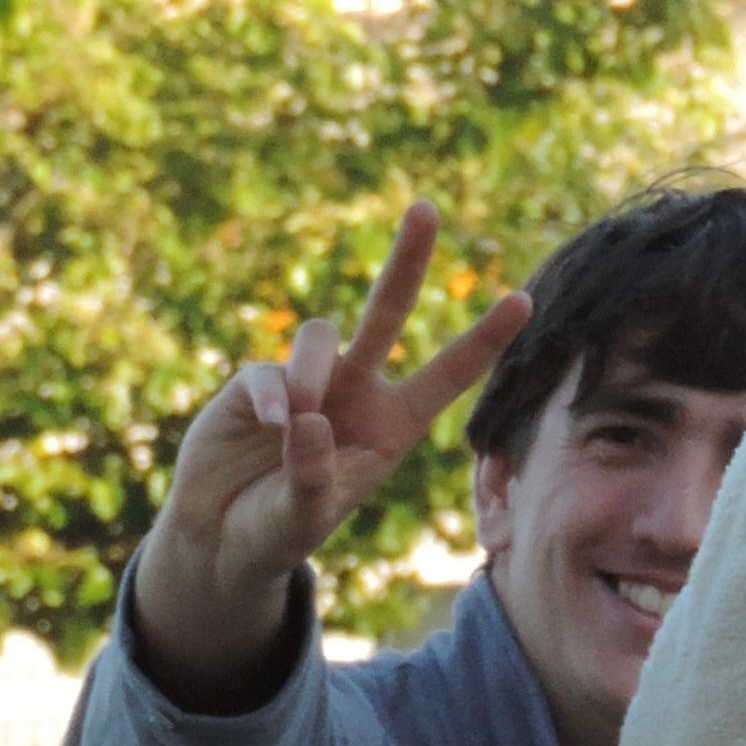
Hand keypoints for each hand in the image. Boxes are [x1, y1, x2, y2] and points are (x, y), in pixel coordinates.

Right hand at [135, 200, 532, 705]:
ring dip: (312, 370)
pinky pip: (269, 371)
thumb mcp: (304, 518)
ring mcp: (306, 380)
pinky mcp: (256, 382)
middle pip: (386, 312)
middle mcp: (356, 392)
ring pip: (321, 336)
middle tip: (425, 209)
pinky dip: (273, 395)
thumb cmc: (278, 530)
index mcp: (392, 427)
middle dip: (406, 261)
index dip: (482, 340)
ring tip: (296, 420)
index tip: (524, 300)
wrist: (220, 536)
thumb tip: (304, 418)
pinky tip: (273, 425)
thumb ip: (312, 475)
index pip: (446, 377)